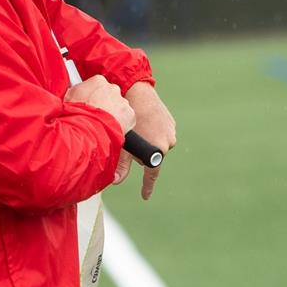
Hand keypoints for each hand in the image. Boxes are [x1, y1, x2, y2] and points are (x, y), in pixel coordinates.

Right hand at [64, 75, 135, 134]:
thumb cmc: (76, 113)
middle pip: (110, 95)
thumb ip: (76, 90)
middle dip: (105, 104)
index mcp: (98, 81)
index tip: (90, 103)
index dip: (93, 96)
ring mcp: (122, 101)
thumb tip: (74, 92)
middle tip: (96, 115)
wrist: (87, 129)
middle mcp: (113, 88)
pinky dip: (121, 123)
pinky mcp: (129, 114)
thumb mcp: (69, 96)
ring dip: (113, 114)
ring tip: (102, 124)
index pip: (98, 86)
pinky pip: (126, 118)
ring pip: (119, 106)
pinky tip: (111, 128)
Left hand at [114, 82, 175, 199]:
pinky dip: (152, 130)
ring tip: (138, 127)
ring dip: (148, 139)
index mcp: (157, 149)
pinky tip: (144, 121)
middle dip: (142, 152)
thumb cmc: (130, 115)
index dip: (147, 186)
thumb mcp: (124, 141)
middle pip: (151, 156)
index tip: (144, 196)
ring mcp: (171, 131)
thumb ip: (121, 164)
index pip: (152, 173)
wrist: (138, 90)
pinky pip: (161, 132)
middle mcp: (168, 142)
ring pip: (156, 143)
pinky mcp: (171, 122)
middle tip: (132, 137)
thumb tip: (115, 182)